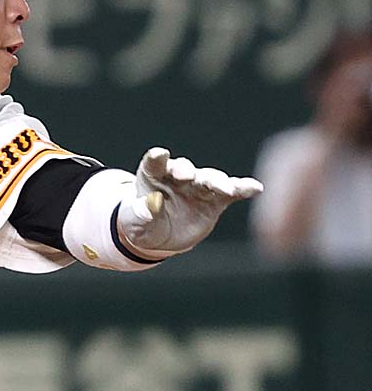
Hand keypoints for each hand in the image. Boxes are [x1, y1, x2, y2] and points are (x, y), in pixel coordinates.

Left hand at [117, 147, 262, 255]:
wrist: (162, 236)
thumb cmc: (143, 222)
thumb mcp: (135, 222)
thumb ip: (141, 213)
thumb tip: (151, 205)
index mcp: (153, 176)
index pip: (153, 164)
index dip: (156, 159)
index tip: (159, 154)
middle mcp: (178, 177)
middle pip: (184, 168)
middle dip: (186, 170)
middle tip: (187, 175)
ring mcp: (198, 186)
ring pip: (209, 178)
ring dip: (218, 181)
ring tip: (226, 189)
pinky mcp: (216, 199)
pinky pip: (232, 192)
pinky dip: (243, 188)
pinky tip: (255, 188)